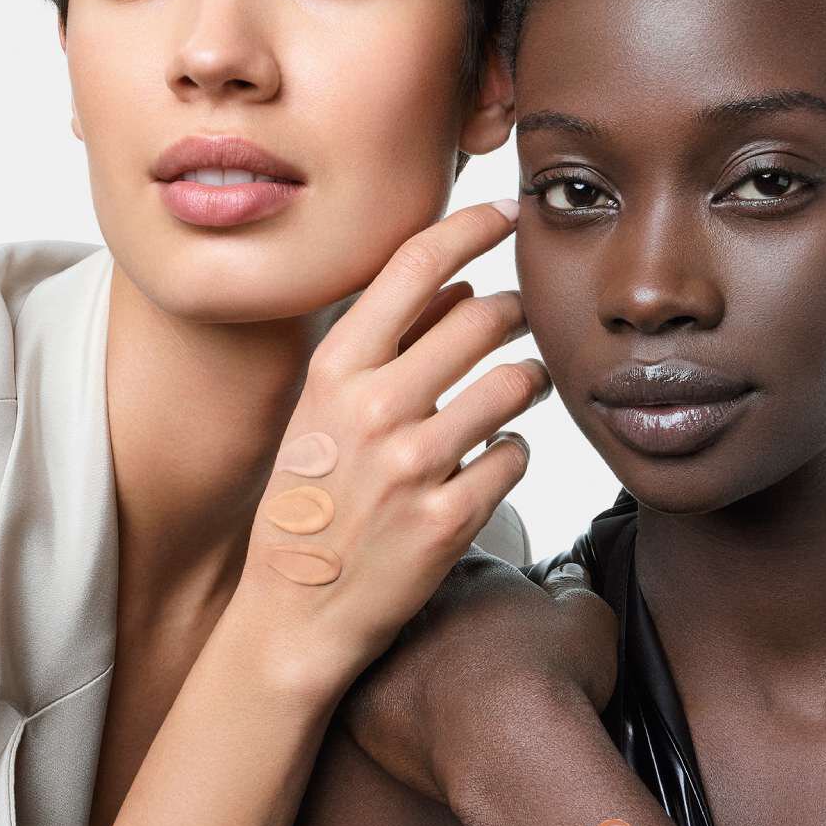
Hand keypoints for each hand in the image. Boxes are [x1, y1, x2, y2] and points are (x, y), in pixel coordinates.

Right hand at [236, 200, 551, 697]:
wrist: (294, 613)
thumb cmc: (310, 498)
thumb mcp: (323, 410)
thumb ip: (387, 343)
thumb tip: (460, 283)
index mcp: (334, 369)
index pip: (414, 264)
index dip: (471, 226)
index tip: (508, 212)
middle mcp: (372, 409)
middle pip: (484, 316)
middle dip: (515, 309)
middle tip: (519, 318)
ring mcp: (412, 466)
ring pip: (516, 382)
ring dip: (531, 377)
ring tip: (524, 384)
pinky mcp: (449, 519)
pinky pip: (517, 452)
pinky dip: (514, 448)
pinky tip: (493, 456)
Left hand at [340, 555, 617, 805]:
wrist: (513, 744)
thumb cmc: (556, 678)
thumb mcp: (587, 618)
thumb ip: (574, 585)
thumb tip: (568, 570)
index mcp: (468, 574)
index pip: (448, 553)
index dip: (461, 577)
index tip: (477, 604)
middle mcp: (416, 602)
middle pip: (404, 592)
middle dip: (417, 610)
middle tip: (448, 644)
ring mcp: (383, 649)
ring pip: (374, 641)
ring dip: (393, 656)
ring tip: (425, 685)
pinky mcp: (361, 701)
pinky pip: (356, 696)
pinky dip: (376, 706)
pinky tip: (400, 721)